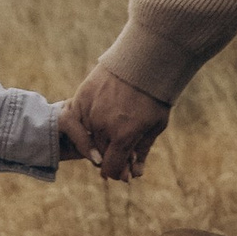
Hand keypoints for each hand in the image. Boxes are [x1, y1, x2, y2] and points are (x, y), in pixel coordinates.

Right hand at [64, 63, 170, 181]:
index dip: (116, 173)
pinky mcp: (82, 97)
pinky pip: (81, 119)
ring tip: (116, 130)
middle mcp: (104, 126)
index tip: (121, 172)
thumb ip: (142, 152)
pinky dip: (89, 125)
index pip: (111, 167)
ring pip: (90, 136)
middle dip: (110, 157)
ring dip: (100, 140)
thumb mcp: (155, 126)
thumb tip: (135, 174)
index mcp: (124, 136)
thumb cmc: (155, 95)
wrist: (144, 60)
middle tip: (122, 152)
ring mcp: (91, 110)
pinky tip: (101, 121)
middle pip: (100, 154)